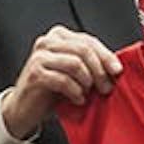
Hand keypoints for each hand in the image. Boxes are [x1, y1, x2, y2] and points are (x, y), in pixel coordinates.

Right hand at [1, 26, 122, 138]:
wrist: (25, 107)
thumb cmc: (53, 89)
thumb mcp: (75, 71)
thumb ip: (91, 63)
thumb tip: (117, 67)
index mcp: (59, 36)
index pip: (89, 41)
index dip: (106, 56)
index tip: (118, 71)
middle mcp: (47, 42)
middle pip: (84, 50)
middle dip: (100, 71)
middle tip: (106, 87)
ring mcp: (39, 57)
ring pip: (75, 64)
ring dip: (87, 82)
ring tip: (88, 93)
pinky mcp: (35, 73)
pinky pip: (64, 80)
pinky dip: (75, 92)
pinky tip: (78, 99)